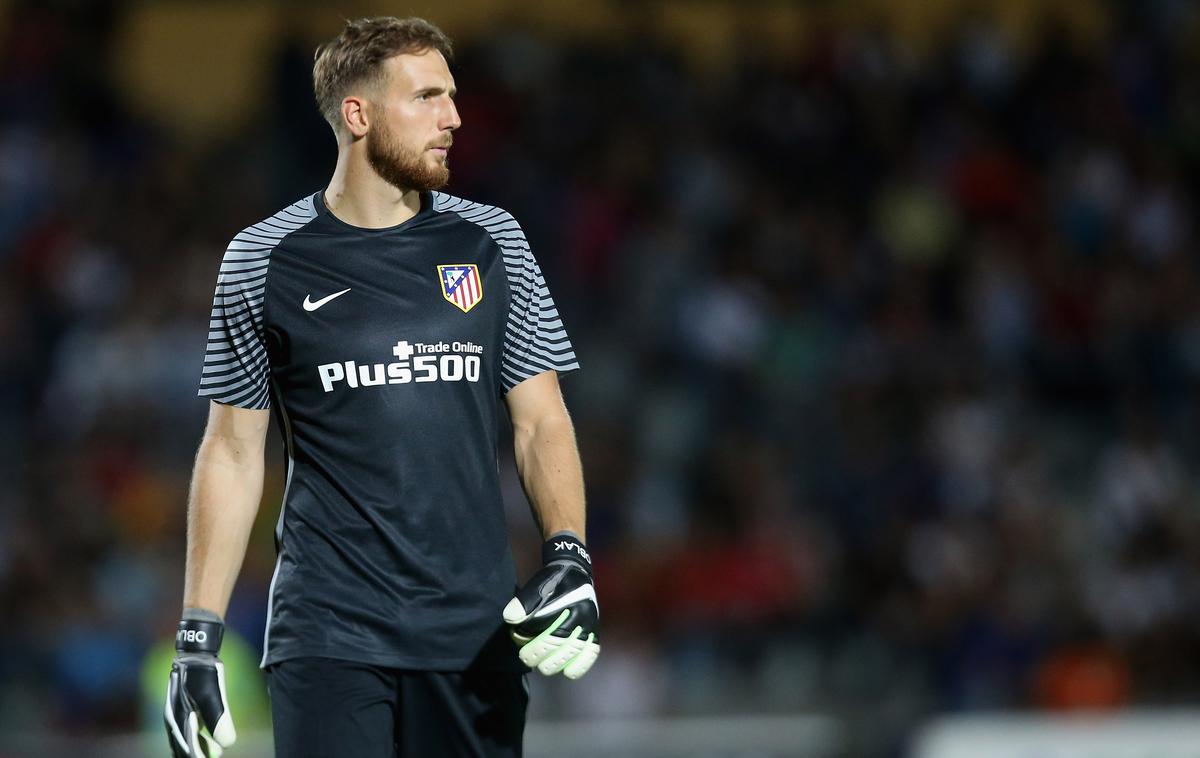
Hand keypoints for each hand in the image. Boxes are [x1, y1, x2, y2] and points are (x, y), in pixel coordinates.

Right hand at [164, 611, 236, 756]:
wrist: (196, 653)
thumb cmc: (202, 672)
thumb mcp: (212, 694)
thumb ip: (219, 719)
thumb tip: (229, 744)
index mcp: (176, 718)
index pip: (187, 746)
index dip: (199, 756)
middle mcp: (173, 719)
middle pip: (184, 746)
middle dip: (198, 753)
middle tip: (215, 757)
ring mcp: (178, 714)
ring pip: (186, 739)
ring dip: (200, 748)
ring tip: (216, 753)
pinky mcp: (185, 709)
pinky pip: (189, 731)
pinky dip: (199, 739)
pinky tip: (211, 742)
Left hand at [503, 533, 599, 678]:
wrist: (576, 572)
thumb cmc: (554, 581)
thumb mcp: (538, 585)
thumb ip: (525, 602)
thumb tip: (510, 618)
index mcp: (568, 603)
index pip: (547, 632)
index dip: (530, 643)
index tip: (518, 645)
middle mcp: (582, 616)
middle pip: (558, 645)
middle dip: (538, 655)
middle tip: (526, 658)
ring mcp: (590, 626)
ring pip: (573, 653)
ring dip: (555, 663)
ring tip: (542, 665)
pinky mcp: (595, 633)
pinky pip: (591, 654)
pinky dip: (580, 666)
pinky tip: (568, 672)